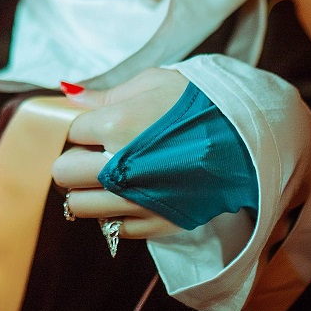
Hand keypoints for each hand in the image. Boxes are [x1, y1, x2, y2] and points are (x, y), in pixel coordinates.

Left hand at [51, 67, 187, 237]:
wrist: (248, 141)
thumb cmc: (202, 104)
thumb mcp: (155, 83)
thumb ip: (107, 94)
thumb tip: (68, 93)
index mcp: (116, 125)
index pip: (68, 132)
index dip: (77, 129)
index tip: (89, 129)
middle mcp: (119, 167)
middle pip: (63, 173)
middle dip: (72, 161)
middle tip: (89, 155)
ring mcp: (136, 200)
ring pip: (78, 206)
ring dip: (84, 191)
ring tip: (103, 179)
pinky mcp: (155, 223)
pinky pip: (111, 227)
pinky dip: (112, 213)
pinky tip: (128, 195)